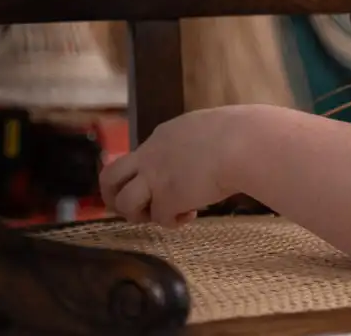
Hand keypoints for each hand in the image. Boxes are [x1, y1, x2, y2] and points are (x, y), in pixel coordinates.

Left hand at [99, 107, 244, 226]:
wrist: (241, 145)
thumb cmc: (237, 133)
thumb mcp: (206, 129)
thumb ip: (193, 143)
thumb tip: (202, 155)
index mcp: (162, 136)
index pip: (138, 157)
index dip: (145, 174)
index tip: (162, 183)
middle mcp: (150, 156)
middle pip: (109, 177)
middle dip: (113, 196)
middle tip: (131, 207)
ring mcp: (155, 179)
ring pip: (124, 203)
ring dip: (139, 214)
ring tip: (161, 214)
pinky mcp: (167, 199)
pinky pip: (159, 218)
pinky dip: (172, 221)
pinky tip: (189, 216)